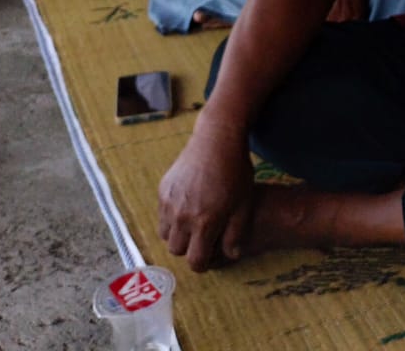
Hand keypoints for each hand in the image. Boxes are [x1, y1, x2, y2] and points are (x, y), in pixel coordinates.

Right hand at [157, 124, 255, 270]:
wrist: (216, 139)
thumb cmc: (236, 171)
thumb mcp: (244, 204)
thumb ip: (236, 233)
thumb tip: (231, 256)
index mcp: (205, 222)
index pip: (195, 260)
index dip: (202, 264)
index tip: (207, 258)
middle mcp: (183, 215)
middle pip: (176, 250)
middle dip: (188, 249)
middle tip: (201, 238)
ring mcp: (169, 202)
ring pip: (165, 235)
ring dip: (177, 235)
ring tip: (193, 223)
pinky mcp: (162, 190)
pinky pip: (160, 216)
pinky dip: (170, 218)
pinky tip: (186, 206)